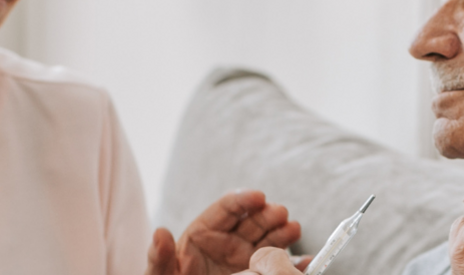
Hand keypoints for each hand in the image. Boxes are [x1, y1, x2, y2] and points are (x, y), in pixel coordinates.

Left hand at [147, 189, 303, 274]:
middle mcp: (227, 242)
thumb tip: (159, 232)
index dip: (243, 199)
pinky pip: (277, 266)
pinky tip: (305, 261)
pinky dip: (293, 263)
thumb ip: (160, 256)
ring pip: (268, 238)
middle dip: (268, 214)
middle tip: (282, 214)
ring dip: (283, 232)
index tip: (259, 197)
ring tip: (294, 229)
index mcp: (203, 233)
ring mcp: (244, 258)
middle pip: (252, 220)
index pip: (226, 209)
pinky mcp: (258, 274)